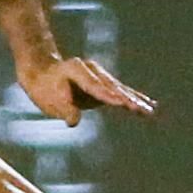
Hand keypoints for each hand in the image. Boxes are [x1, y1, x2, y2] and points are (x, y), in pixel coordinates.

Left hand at [18, 55, 156, 126]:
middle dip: (126, 98)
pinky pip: (122, 92)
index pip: (93, 85)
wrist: (42, 74)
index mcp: (75, 69)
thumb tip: (73, 122)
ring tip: (150, 110)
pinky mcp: (105, 84)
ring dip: (135, 100)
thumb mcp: (47, 100)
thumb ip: (62, 109)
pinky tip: (150, 105)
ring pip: (120, 89)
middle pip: (111, 86)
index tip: (121, 102)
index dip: (106, 94)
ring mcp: (100, 75)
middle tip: (140, 108)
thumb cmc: (44, 89)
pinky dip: (135, 98)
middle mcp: (91, 69)